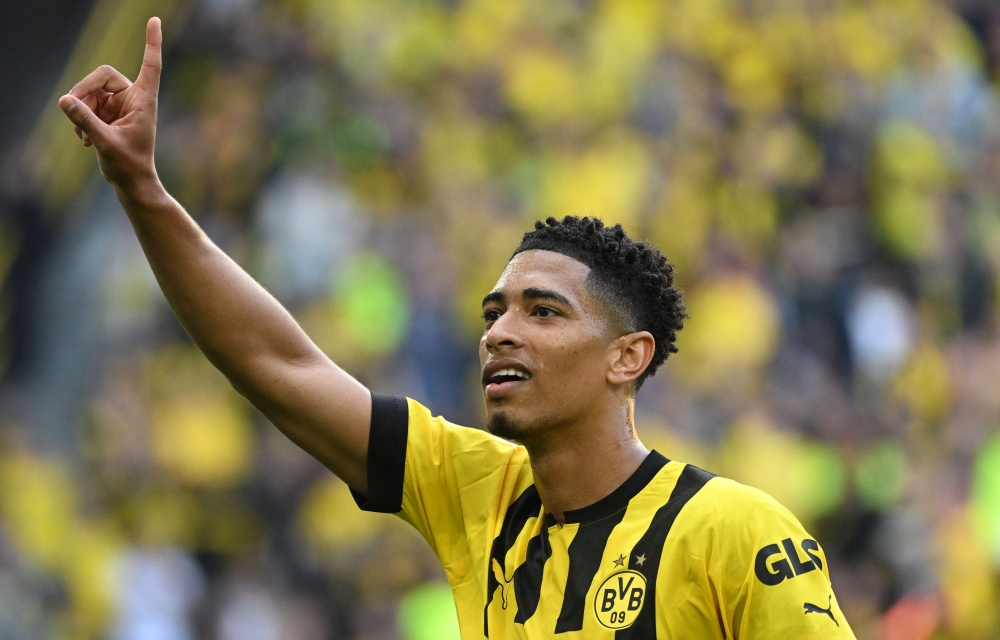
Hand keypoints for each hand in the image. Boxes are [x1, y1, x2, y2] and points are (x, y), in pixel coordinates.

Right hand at [59, 17, 161, 188]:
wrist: (131, 182)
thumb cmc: (128, 165)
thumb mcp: (105, 143)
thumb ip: (85, 121)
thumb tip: (65, 100)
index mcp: (144, 100)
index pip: (150, 65)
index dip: (151, 43)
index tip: (154, 20)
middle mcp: (133, 98)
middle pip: (101, 76)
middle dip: (84, 92)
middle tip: (72, 110)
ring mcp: (119, 104)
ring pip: (90, 92)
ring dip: (81, 111)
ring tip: (84, 136)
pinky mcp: (108, 113)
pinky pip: (85, 104)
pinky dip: (81, 119)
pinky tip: (85, 141)